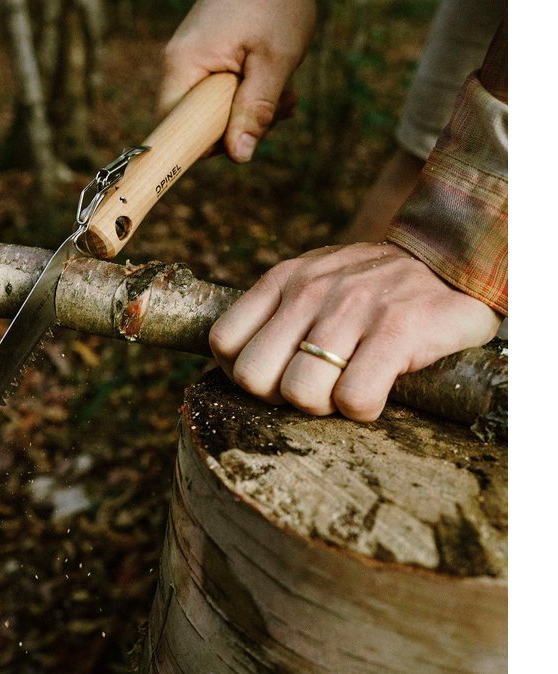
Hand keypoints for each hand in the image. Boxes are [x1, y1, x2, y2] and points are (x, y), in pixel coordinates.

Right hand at [159, 0, 315, 162]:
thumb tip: (240, 156)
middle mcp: (181, 65)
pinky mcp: (211, 59)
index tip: (240, 140)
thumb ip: (256, 110)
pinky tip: (277, 83)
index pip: (175, 128)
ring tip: (285, 92)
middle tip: (278, 109)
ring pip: (217, 110)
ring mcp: (195, 62)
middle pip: (200, 123)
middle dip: (241, 126)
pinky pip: (225, 93)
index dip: (205, 144)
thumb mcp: (274, 61)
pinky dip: (252, 94)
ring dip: (254, 111)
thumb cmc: (274, 2)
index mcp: (184, 65)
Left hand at [209, 243, 501, 420]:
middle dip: (278, 396)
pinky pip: (354, 399)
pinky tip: (378, 388)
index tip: (274, 375)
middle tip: (313, 386)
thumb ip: (276, 312)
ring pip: (300, 393)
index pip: (223, 342)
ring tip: (348, 385)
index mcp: (283, 280)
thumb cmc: (374, 287)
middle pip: (252, 377)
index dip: (241, 372)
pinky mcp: (395, 329)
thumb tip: (236, 364)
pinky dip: (363, 409)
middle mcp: (310, 290)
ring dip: (324, 406)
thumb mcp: (314, 281)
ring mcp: (351, 307)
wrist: (453, 261)